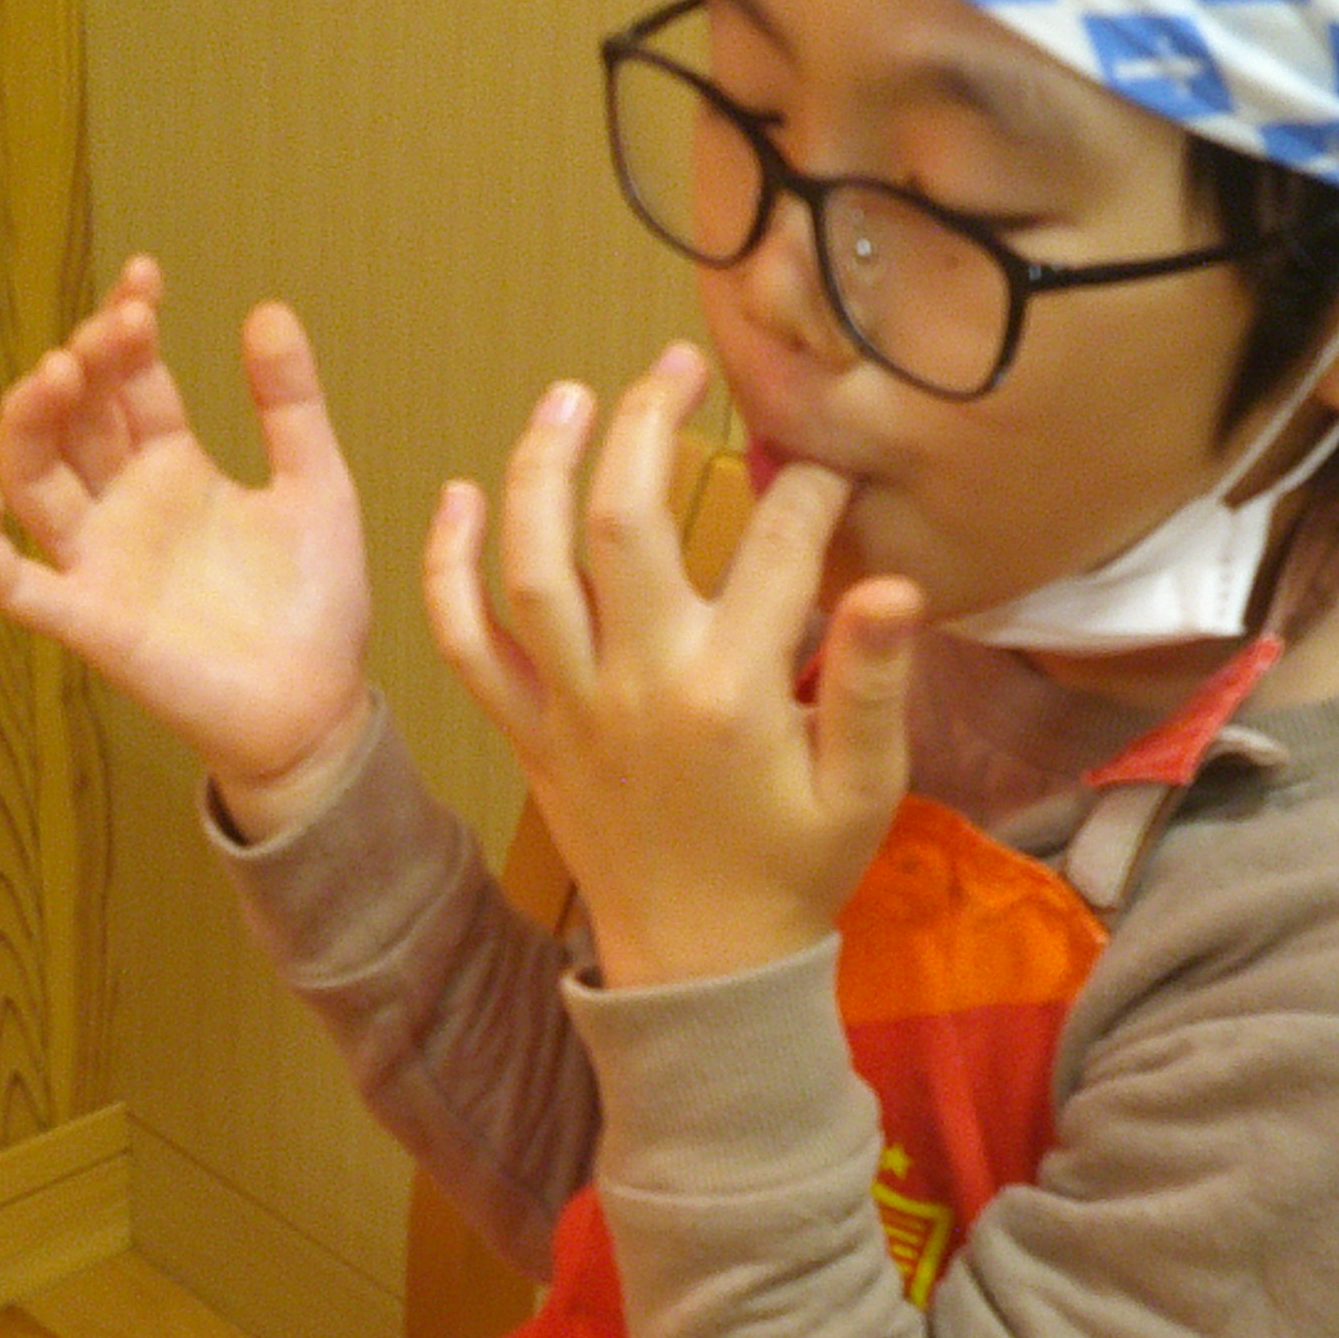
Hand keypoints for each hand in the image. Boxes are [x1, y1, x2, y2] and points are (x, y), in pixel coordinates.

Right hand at [0, 256, 372, 828]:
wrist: (319, 710)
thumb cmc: (317, 608)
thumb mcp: (317, 486)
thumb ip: (290, 405)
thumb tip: (266, 309)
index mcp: (172, 466)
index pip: (129, 379)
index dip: (126, 326)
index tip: (144, 279)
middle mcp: (124, 504)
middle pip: (76, 415)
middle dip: (86, 362)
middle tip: (118, 326)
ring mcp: (99, 559)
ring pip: (33, 477)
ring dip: (30, 422)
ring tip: (55, 372)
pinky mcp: (88, 620)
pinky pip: (13, 582)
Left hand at [423, 342, 920, 988]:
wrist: (699, 972)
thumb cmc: (793, 874)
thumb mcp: (864, 788)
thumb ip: (873, 681)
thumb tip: (891, 582)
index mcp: (734, 692)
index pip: (774, 545)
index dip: (807, 485)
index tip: (824, 463)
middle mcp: (640, 685)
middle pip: (622, 520)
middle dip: (647, 423)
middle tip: (677, 364)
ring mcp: (570, 708)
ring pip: (530, 562)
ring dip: (540, 465)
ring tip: (570, 394)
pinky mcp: (525, 733)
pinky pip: (463, 641)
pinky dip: (447, 566)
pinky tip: (459, 493)